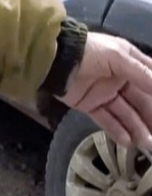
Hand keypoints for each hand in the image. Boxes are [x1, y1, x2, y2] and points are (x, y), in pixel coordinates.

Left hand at [61, 32, 151, 149]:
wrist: (53, 58)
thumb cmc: (88, 52)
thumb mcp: (117, 57)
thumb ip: (141, 73)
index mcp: (128, 63)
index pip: (151, 80)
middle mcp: (120, 79)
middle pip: (141, 101)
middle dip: (150, 117)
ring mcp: (104, 93)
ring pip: (126, 113)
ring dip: (138, 128)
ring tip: (147, 144)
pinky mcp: (90, 104)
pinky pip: (107, 119)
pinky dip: (117, 130)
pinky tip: (127, 141)